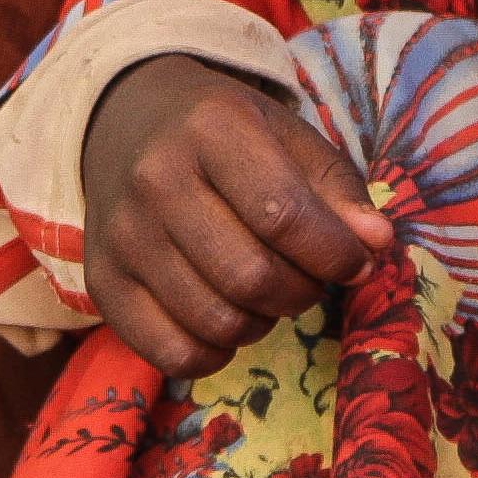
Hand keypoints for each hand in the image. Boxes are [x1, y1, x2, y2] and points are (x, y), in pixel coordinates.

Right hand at [80, 56, 391, 378]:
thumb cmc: (226, 135)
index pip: (284, 215)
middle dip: (301, 291)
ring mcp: (121, 235)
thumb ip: (338, 190)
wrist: (128, 123)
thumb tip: (375, 246)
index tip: (355, 263)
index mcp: (211, 127)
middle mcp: (155, 179)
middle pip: (251, 277)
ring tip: (263, 291)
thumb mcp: (287, 137)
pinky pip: (173, 353)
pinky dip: (216, 352)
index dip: (335, 254)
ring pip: (217, 322)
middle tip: (305, 277)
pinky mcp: (102, 282)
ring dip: (262, 322)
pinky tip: (224, 318)